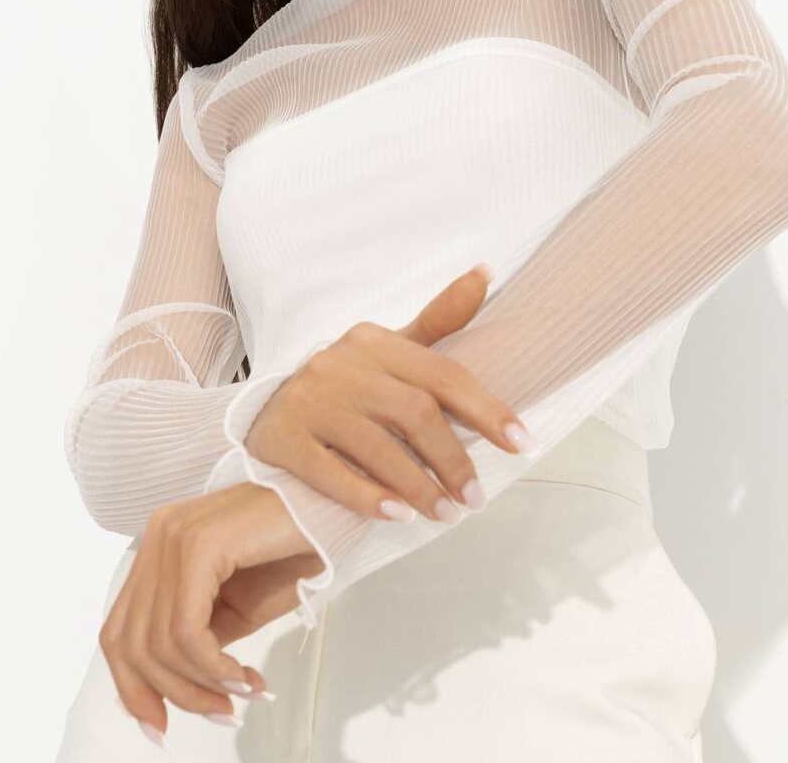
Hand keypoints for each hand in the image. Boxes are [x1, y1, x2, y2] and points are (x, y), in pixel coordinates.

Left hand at [101, 480, 317, 740]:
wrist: (337, 506)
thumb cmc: (297, 547)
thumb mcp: (238, 605)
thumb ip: (198, 636)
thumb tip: (170, 687)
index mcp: (160, 546)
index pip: (119, 631)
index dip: (132, 688)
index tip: (160, 725)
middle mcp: (159, 535)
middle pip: (130, 643)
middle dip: (172, 693)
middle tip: (220, 714)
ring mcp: (175, 535)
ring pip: (157, 642)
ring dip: (200, 684)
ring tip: (241, 693)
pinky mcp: (200, 543)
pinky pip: (186, 629)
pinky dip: (210, 665)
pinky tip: (241, 674)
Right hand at [243, 264, 536, 524]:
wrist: (264, 408)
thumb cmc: (349, 382)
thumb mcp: (390, 347)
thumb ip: (439, 319)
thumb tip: (486, 272)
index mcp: (375, 340)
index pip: (444, 375)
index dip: (488, 410)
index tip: (523, 443)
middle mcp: (341, 364)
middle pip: (415, 414)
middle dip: (454, 460)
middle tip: (476, 497)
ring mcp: (309, 401)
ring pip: (376, 448)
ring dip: (419, 487)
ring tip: (447, 514)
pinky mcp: (282, 439)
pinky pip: (329, 473)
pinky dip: (367, 497)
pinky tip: (399, 515)